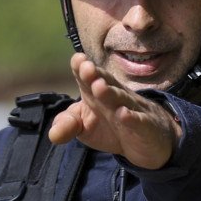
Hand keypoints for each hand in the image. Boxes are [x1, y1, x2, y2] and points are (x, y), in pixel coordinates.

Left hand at [47, 53, 181, 169]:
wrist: (149, 141)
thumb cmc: (112, 128)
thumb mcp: (84, 128)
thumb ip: (67, 125)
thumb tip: (52, 135)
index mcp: (97, 93)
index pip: (89, 78)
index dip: (82, 68)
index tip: (77, 60)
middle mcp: (115, 97)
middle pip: (105, 83)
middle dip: (95, 75)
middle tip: (86, 67)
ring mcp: (132, 110)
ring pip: (121, 99)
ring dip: (110, 92)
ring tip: (99, 86)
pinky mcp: (145, 127)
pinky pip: (138, 121)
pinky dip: (131, 118)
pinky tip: (123, 114)